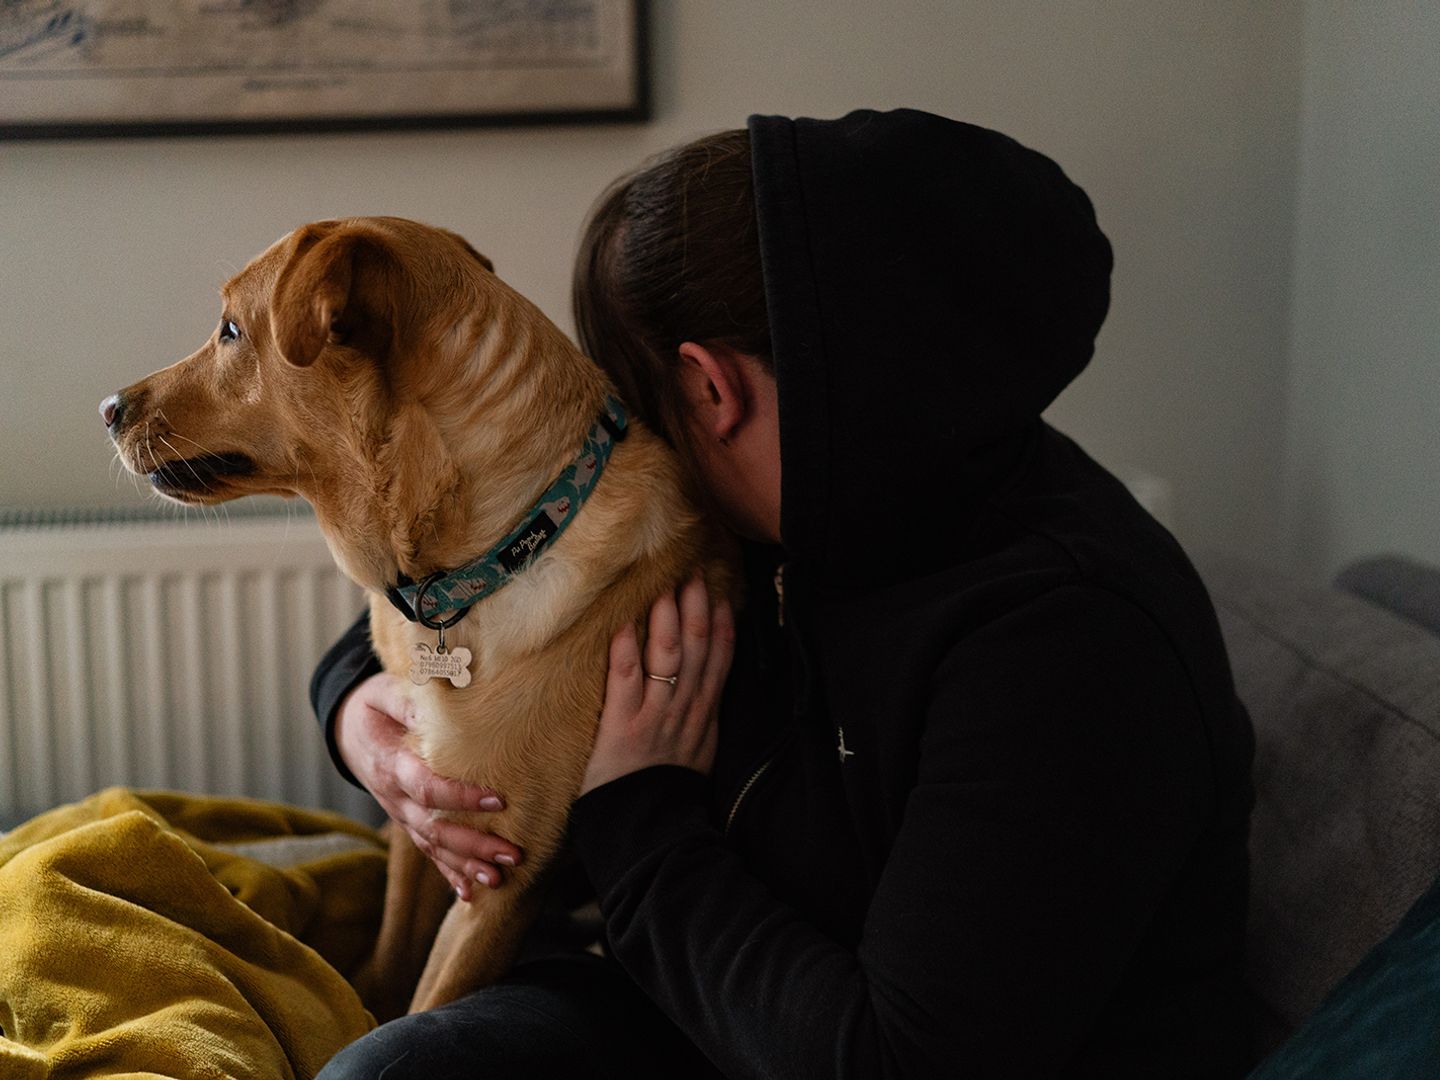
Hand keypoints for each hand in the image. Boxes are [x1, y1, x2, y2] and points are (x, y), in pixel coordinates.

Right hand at [334, 671, 522, 901]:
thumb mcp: (386, 692)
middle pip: (434, 828)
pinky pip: (427, 852)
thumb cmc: (375, 707)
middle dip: (473, 845)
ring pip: (432, 846)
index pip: (426, 788)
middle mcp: (394, 797)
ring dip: (466, 865)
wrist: (347, 730)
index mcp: (390, 764)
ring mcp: (399, 814)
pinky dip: (448, 874)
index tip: (497, 800)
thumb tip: (435, 705)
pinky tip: (470, 894)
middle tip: (512, 853)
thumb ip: (410, 699)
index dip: (460, 798)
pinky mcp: (406, 822)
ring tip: (499, 879)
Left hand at [581, 575, 735, 795]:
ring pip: (667, 658)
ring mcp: (656, 717)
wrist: (650, 831)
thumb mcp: (699, 752)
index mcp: (705, 715)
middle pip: (696, 649)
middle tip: (692, 572)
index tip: (721, 592)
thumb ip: (701, 716)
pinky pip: (625, 681)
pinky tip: (624, 625)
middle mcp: (685, 710)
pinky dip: (625, 650)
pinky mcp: (623, 728)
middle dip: (696, 609)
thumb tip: (705, 685)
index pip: (720, 660)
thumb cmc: (667, 792)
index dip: (721, 624)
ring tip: (664, 587)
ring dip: (666, 619)